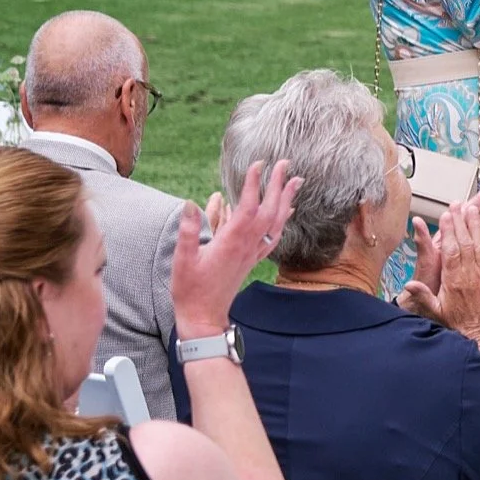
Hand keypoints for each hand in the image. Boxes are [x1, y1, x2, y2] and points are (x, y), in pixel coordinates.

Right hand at [175, 161, 301, 335]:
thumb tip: (191, 203)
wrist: (204, 317)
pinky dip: (283, 220)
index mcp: (231, 242)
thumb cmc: (190, 289)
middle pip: (269, 210)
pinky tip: (287, 211)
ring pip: (276, 222)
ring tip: (296, 180)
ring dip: (287, 199)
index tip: (259, 164)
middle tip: (285, 163)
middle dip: (277, 185)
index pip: (248, 206)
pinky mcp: (253, 260)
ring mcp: (253, 253)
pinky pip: (274, 236)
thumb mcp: (182, 259)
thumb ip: (188, 231)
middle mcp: (248, 245)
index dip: (254, 185)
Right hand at [400, 198, 479, 346]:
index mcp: (455, 281)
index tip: (446, 216)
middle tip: (459, 204)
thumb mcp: (435, 311)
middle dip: (462, 222)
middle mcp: (471, 275)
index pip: (451, 251)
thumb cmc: (454, 321)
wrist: (478, 333)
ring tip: (474, 208)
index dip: (449, 232)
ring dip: (478, 225)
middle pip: (467, 243)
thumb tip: (408, 285)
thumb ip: (422, 296)